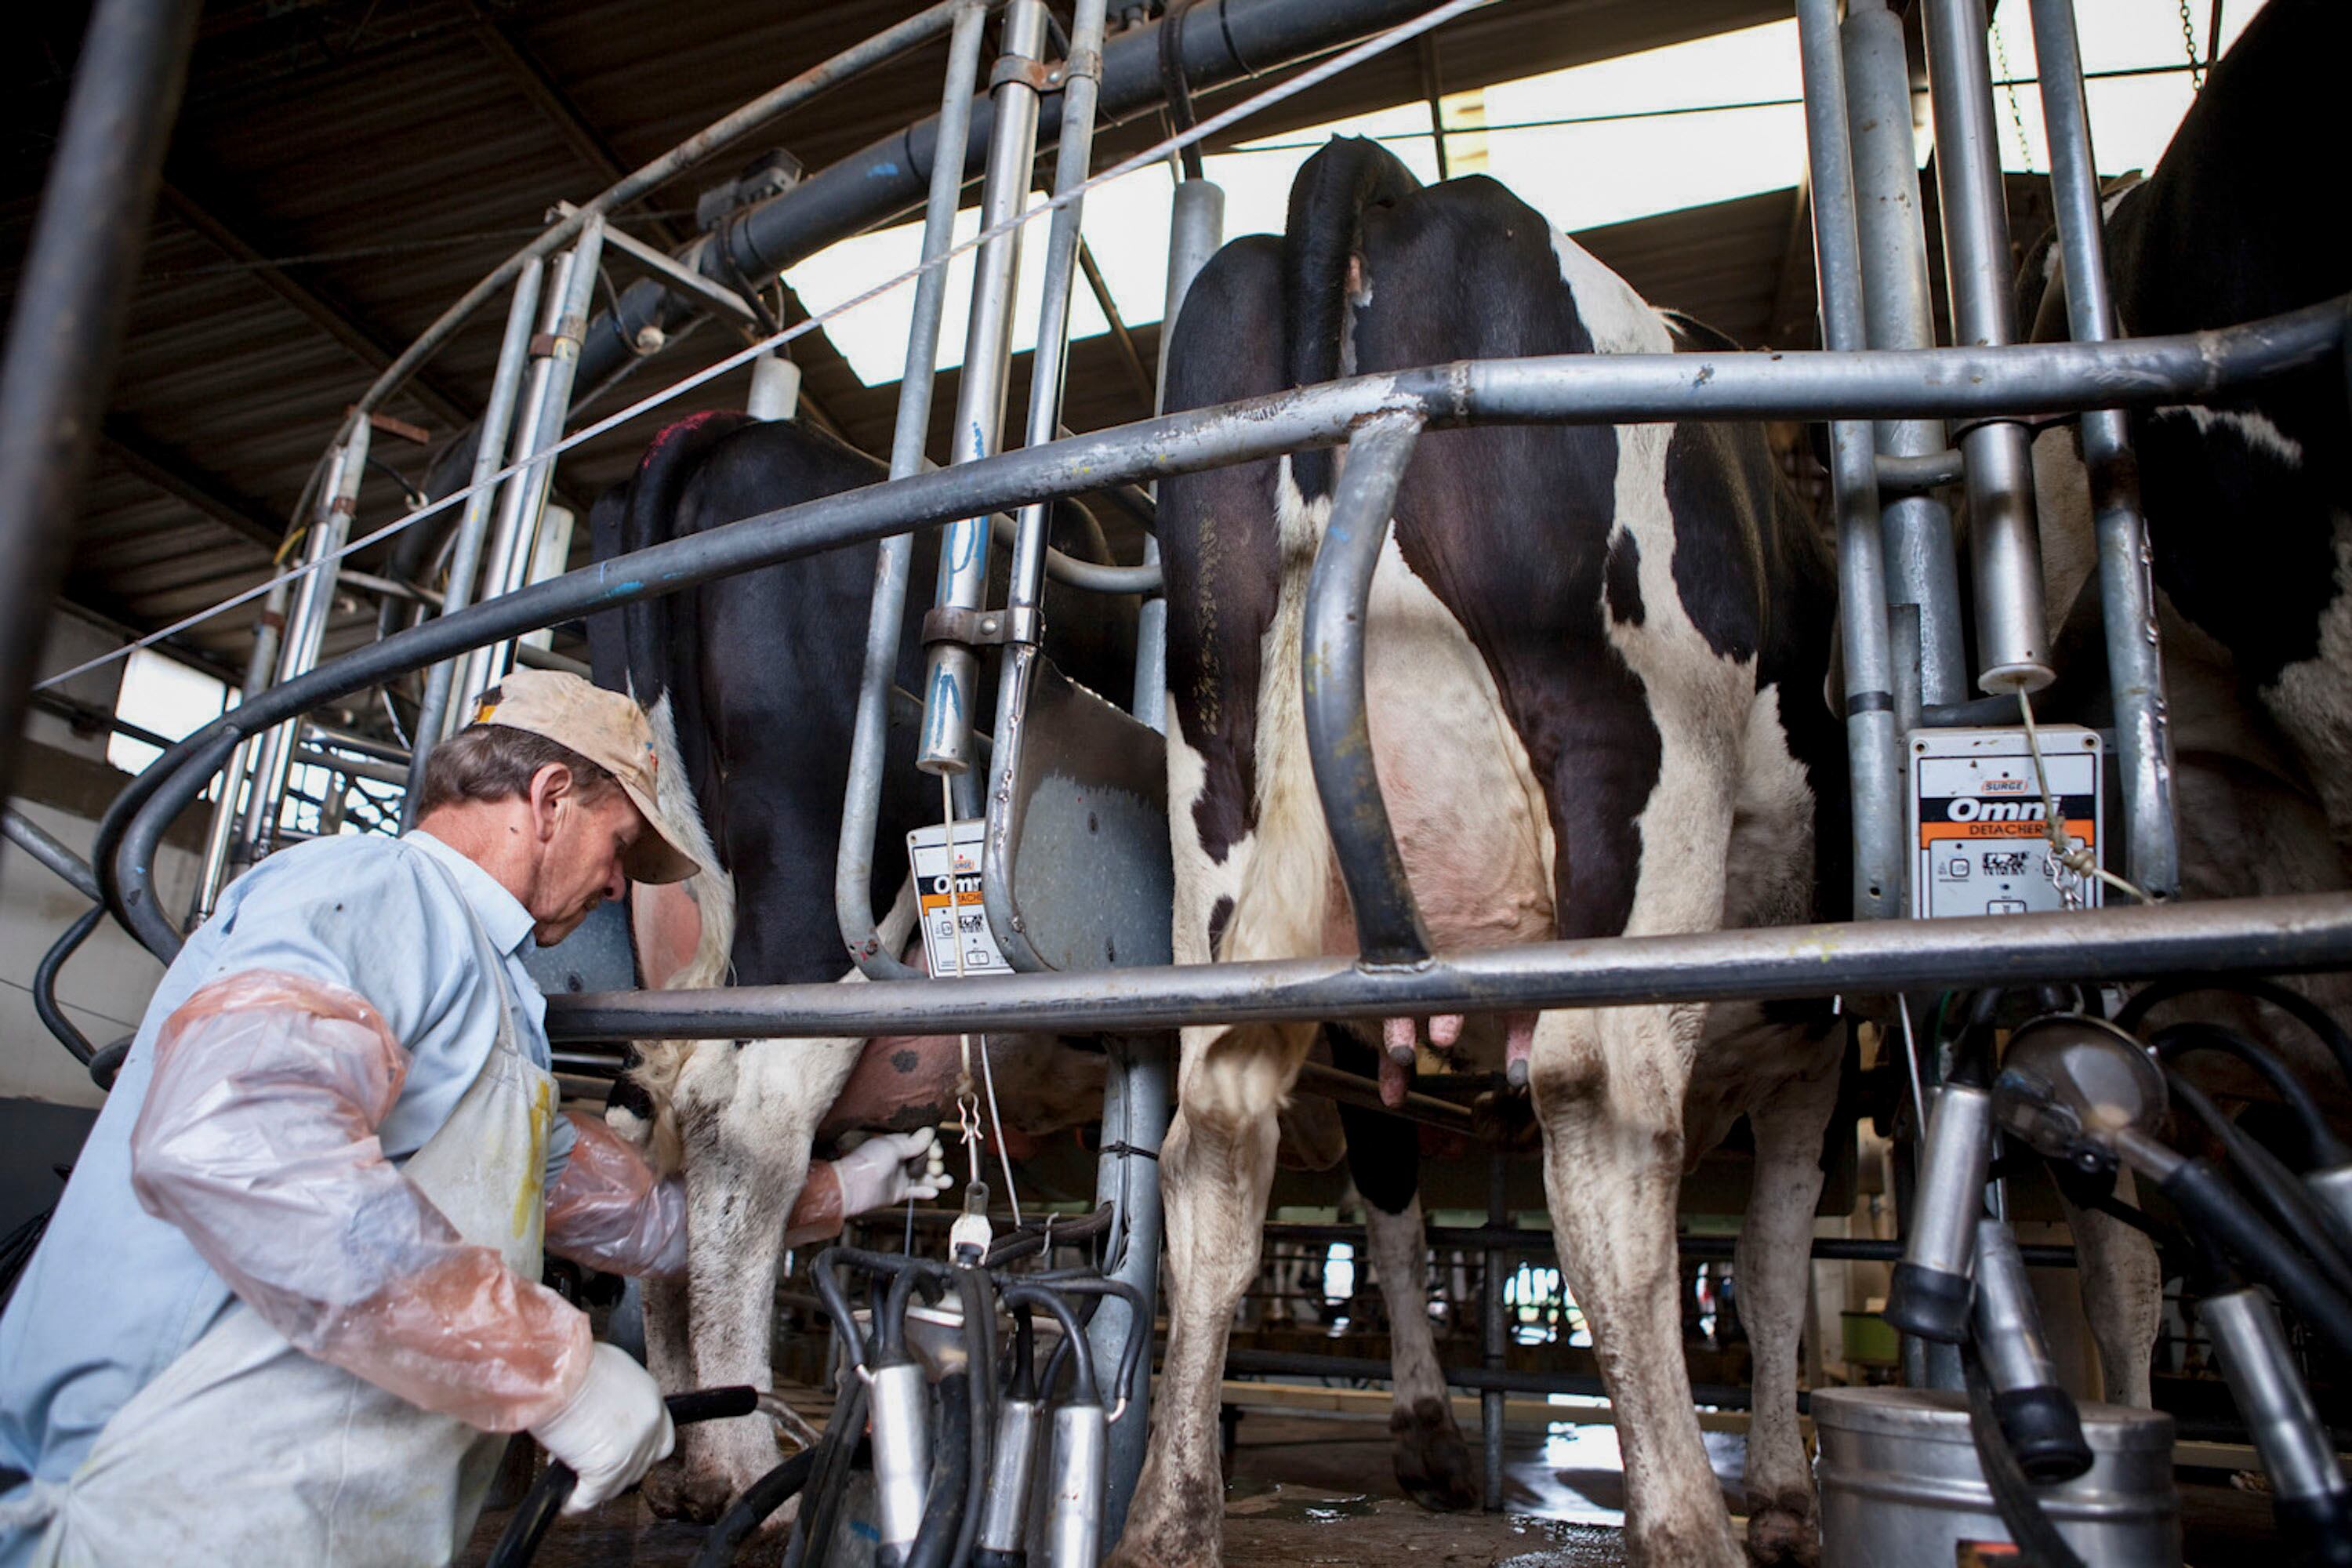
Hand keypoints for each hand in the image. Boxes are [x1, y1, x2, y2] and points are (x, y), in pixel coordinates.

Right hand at [527, 1343, 673, 1511]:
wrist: (558, 1371)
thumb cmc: (574, 1365)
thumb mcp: (609, 1371)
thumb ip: (617, 1397)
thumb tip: (604, 1413)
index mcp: (651, 1400)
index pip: (660, 1439)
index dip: (640, 1449)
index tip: (621, 1452)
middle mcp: (648, 1426)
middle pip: (640, 1465)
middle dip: (616, 1468)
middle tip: (590, 1463)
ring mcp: (630, 1450)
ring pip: (616, 1484)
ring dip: (594, 1486)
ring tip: (573, 1479)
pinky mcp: (606, 1468)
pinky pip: (591, 1497)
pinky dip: (577, 1502)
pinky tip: (567, 1500)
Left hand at [831, 1127, 952, 1216]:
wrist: (852, 1187)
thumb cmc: (867, 1163)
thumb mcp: (893, 1147)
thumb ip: (914, 1142)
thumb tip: (929, 1132)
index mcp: (898, 1144)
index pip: (922, 1143)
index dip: (932, 1147)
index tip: (936, 1152)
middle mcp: (901, 1159)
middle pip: (926, 1160)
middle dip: (935, 1163)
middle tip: (936, 1168)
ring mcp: (900, 1176)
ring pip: (925, 1176)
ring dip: (937, 1179)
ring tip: (945, 1182)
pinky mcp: (899, 1192)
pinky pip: (917, 1191)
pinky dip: (926, 1192)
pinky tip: (933, 1192)